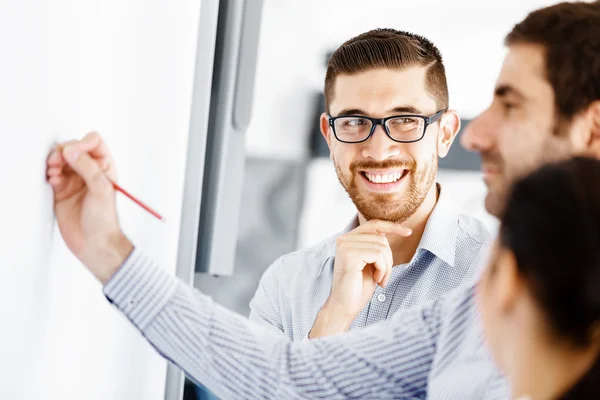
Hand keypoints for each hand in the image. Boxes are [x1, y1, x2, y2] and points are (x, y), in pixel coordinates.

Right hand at [46, 132, 132, 283]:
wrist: (94, 243)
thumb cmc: (104, 220)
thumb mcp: (102, 190)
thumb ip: (88, 168)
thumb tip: (72, 151)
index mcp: (105, 167)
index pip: (93, 143)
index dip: (82, 143)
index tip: (73, 153)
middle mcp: (90, 171)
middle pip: (73, 148)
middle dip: (63, 151)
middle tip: (57, 162)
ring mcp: (75, 180)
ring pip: (61, 159)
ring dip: (54, 161)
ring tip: (53, 172)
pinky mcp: (62, 189)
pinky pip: (52, 173)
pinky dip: (49, 173)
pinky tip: (53, 181)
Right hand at [308, 220, 411, 337]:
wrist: (345, 307)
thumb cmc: (358, 288)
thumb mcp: (371, 262)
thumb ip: (375, 246)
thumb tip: (386, 232)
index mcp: (347, 239)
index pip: (374, 224)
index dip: (392, 226)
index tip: (408, 232)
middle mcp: (344, 239)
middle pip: (381, 238)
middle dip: (388, 259)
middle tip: (383, 276)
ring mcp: (345, 245)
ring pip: (382, 247)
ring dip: (386, 267)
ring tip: (379, 279)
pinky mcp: (349, 254)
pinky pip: (378, 255)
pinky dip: (383, 269)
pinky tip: (376, 280)